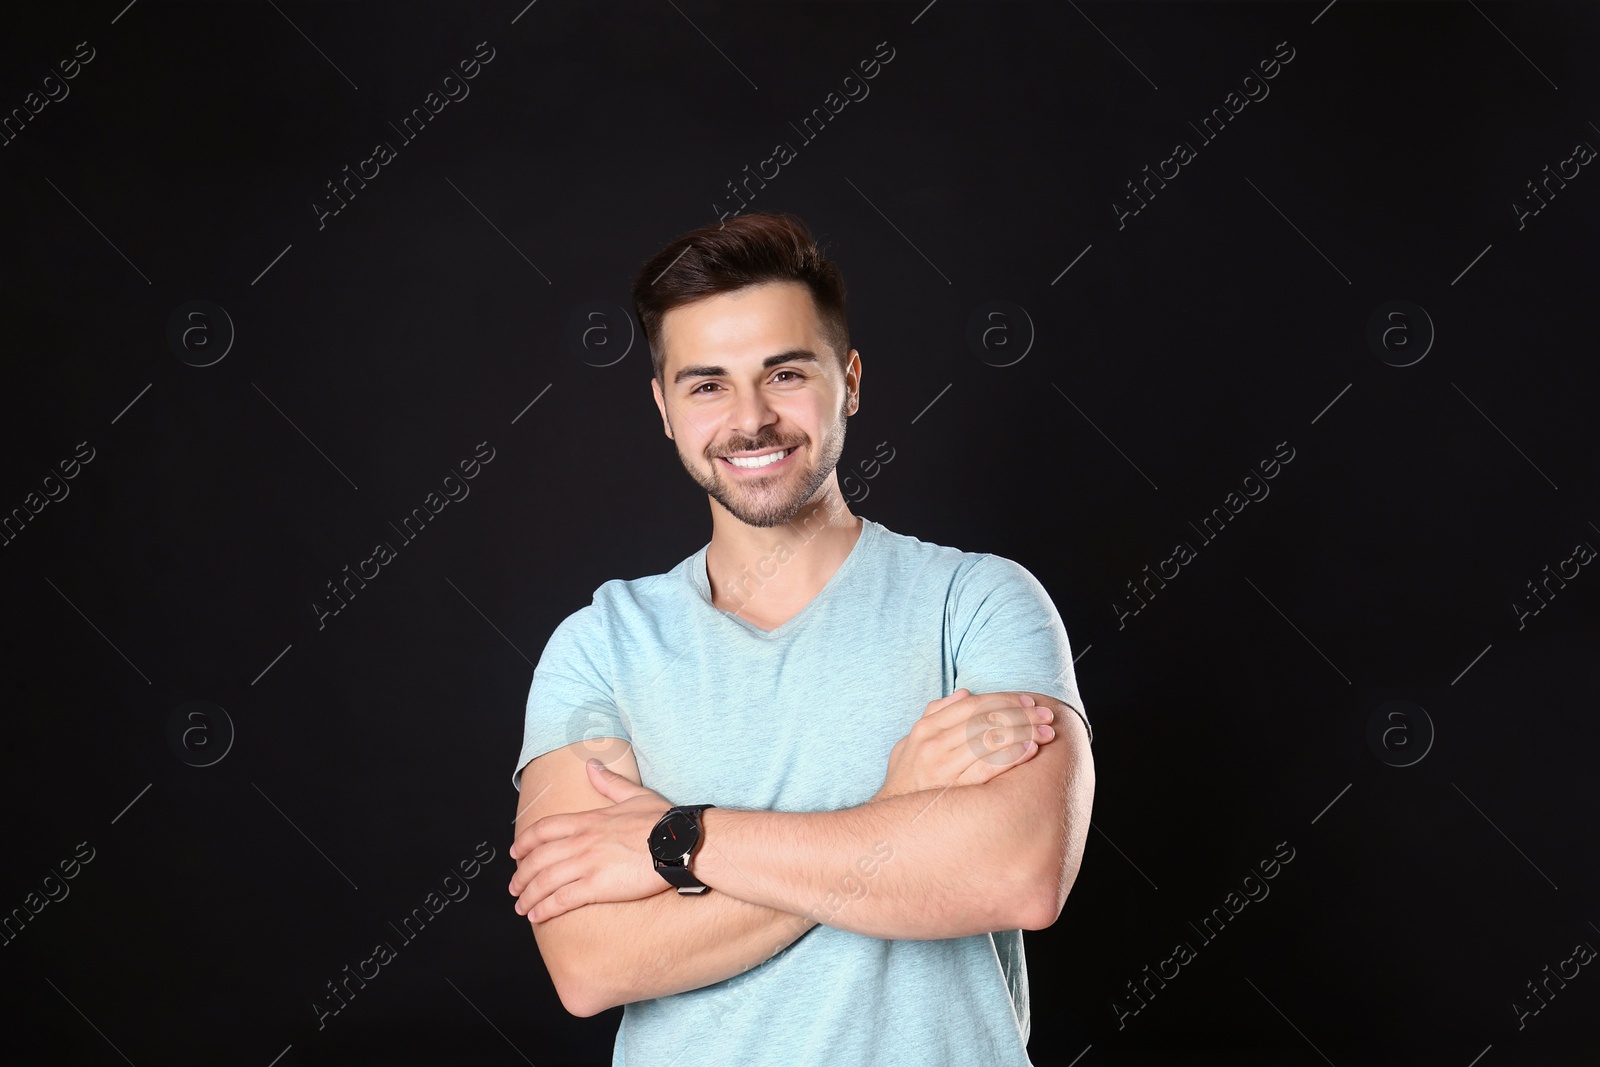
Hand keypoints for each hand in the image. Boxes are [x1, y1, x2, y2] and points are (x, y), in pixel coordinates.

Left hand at [507, 759, 674, 922]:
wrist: (680, 842)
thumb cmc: (662, 821)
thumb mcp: (634, 794)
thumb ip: (609, 782)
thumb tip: (592, 766)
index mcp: (589, 820)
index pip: (544, 829)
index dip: (524, 841)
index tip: (515, 852)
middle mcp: (582, 841)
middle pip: (538, 858)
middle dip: (521, 875)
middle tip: (514, 887)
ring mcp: (588, 863)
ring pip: (545, 881)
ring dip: (529, 895)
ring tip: (521, 907)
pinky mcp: (598, 886)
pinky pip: (562, 899)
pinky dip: (545, 909)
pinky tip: (537, 917)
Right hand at [872, 689, 1053, 800]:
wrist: (892, 824)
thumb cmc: (907, 781)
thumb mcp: (910, 742)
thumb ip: (935, 715)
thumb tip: (965, 694)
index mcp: (925, 729)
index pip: (972, 705)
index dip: (1004, 699)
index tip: (1026, 701)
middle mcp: (934, 745)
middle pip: (986, 720)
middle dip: (1021, 714)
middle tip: (1046, 714)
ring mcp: (943, 768)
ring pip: (991, 740)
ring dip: (1024, 732)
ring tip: (1046, 732)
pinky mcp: (955, 791)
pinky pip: (989, 768)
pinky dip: (1012, 756)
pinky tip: (1031, 750)